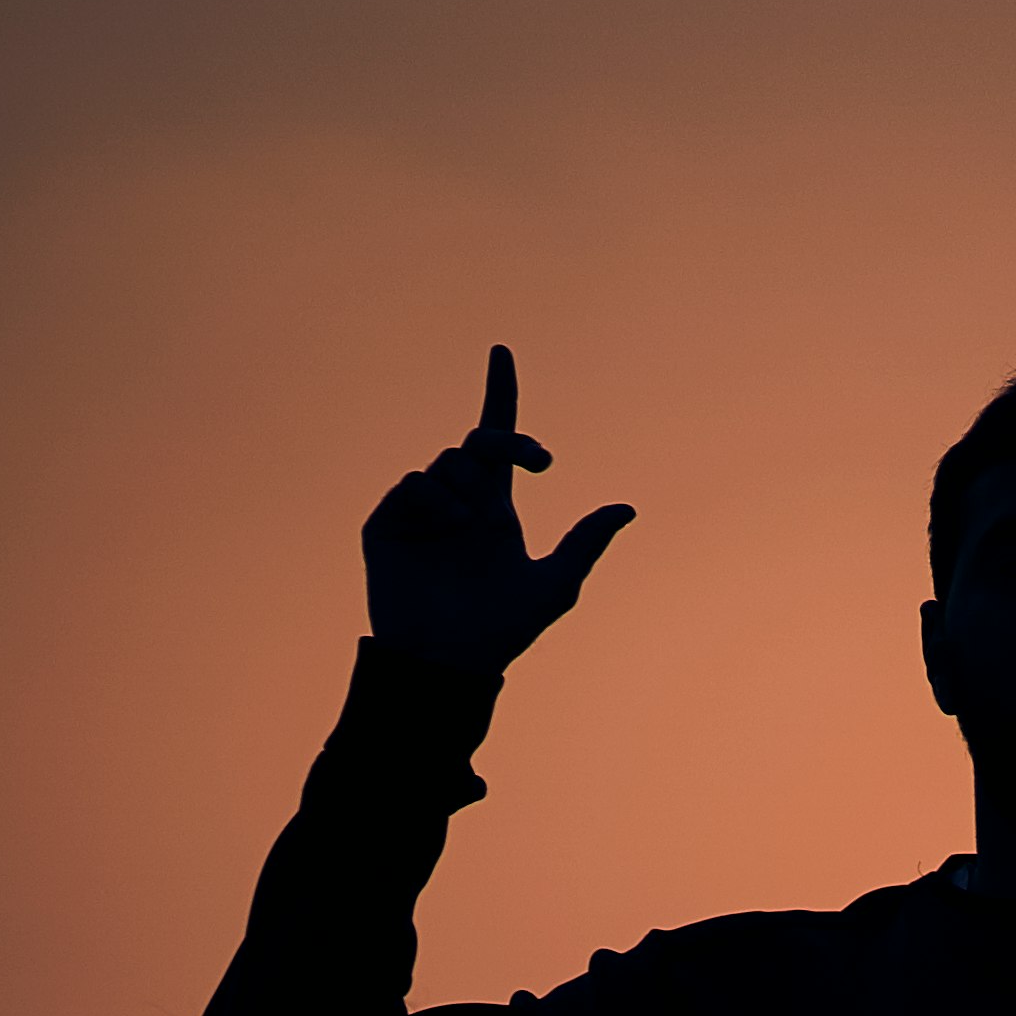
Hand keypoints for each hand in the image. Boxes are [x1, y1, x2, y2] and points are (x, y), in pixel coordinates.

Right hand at [360, 346, 634, 675]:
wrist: (446, 661)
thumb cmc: (502, 632)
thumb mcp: (555, 585)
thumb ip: (586, 542)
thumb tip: (627, 508)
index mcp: (494, 510)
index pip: (498, 441)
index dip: (500, 396)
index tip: (501, 353)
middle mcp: (458, 502)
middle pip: (479, 443)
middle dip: (507, 440)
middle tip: (537, 461)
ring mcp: (422, 511)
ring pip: (449, 462)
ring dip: (471, 487)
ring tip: (472, 530)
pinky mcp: (388, 523)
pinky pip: (414, 484)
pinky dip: (436, 500)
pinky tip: (447, 528)